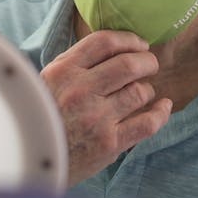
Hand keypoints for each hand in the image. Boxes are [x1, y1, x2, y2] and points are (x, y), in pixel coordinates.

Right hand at [41, 30, 172, 185]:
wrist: (33, 158)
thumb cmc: (42, 117)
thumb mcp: (48, 80)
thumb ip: (76, 63)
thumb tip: (114, 46)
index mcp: (63, 72)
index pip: (104, 42)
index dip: (129, 39)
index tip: (139, 44)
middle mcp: (80, 91)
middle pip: (128, 64)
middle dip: (147, 61)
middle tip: (150, 64)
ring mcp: (97, 118)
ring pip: (140, 91)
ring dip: (148, 88)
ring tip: (143, 91)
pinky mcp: (110, 143)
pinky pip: (148, 123)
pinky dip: (161, 112)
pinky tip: (163, 106)